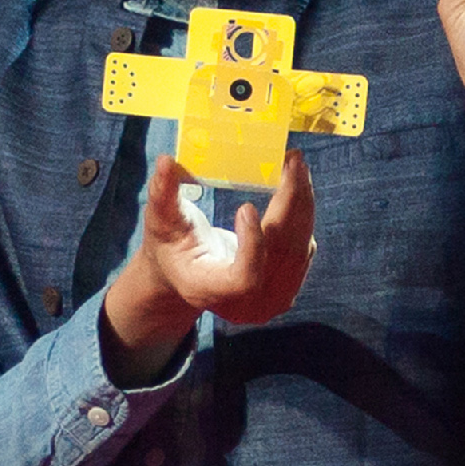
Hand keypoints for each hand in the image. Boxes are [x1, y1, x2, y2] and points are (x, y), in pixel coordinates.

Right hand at [101, 149, 315, 383]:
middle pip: (280, 255)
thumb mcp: (161, 221)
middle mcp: (243, 305)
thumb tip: (165, 162)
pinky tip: (298, 187)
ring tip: (298, 166)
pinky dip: (303, 216)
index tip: (246, 205)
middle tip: (292, 161)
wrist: (186, 275)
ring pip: (298, 250)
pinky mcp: (286, 291)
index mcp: (208, 289)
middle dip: (290, 203)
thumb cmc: (170, 245)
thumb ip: (163, 195)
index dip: (252, 244)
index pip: (243, 277)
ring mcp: (268, 302)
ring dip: (302, 204)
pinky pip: (303, 250)